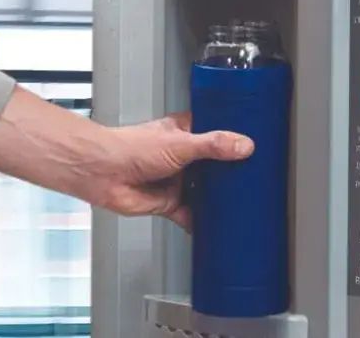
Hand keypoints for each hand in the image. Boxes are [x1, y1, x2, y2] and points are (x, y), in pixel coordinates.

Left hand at [0, 89, 252, 228]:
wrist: (101, 173)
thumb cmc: (128, 148)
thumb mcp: (180, 143)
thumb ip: (212, 145)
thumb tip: (243, 145)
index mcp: (184, 132)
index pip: (217, 133)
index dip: (234, 140)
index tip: (258, 146)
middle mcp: (182, 156)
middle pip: (214, 166)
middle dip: (231, 173)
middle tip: (258, 179)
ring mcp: (176, 180)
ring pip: (205, 190)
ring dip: (219, 198)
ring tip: (244, 203)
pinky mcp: (168, 203)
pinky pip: (191, 214)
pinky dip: (203, 221)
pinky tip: (218, 227)